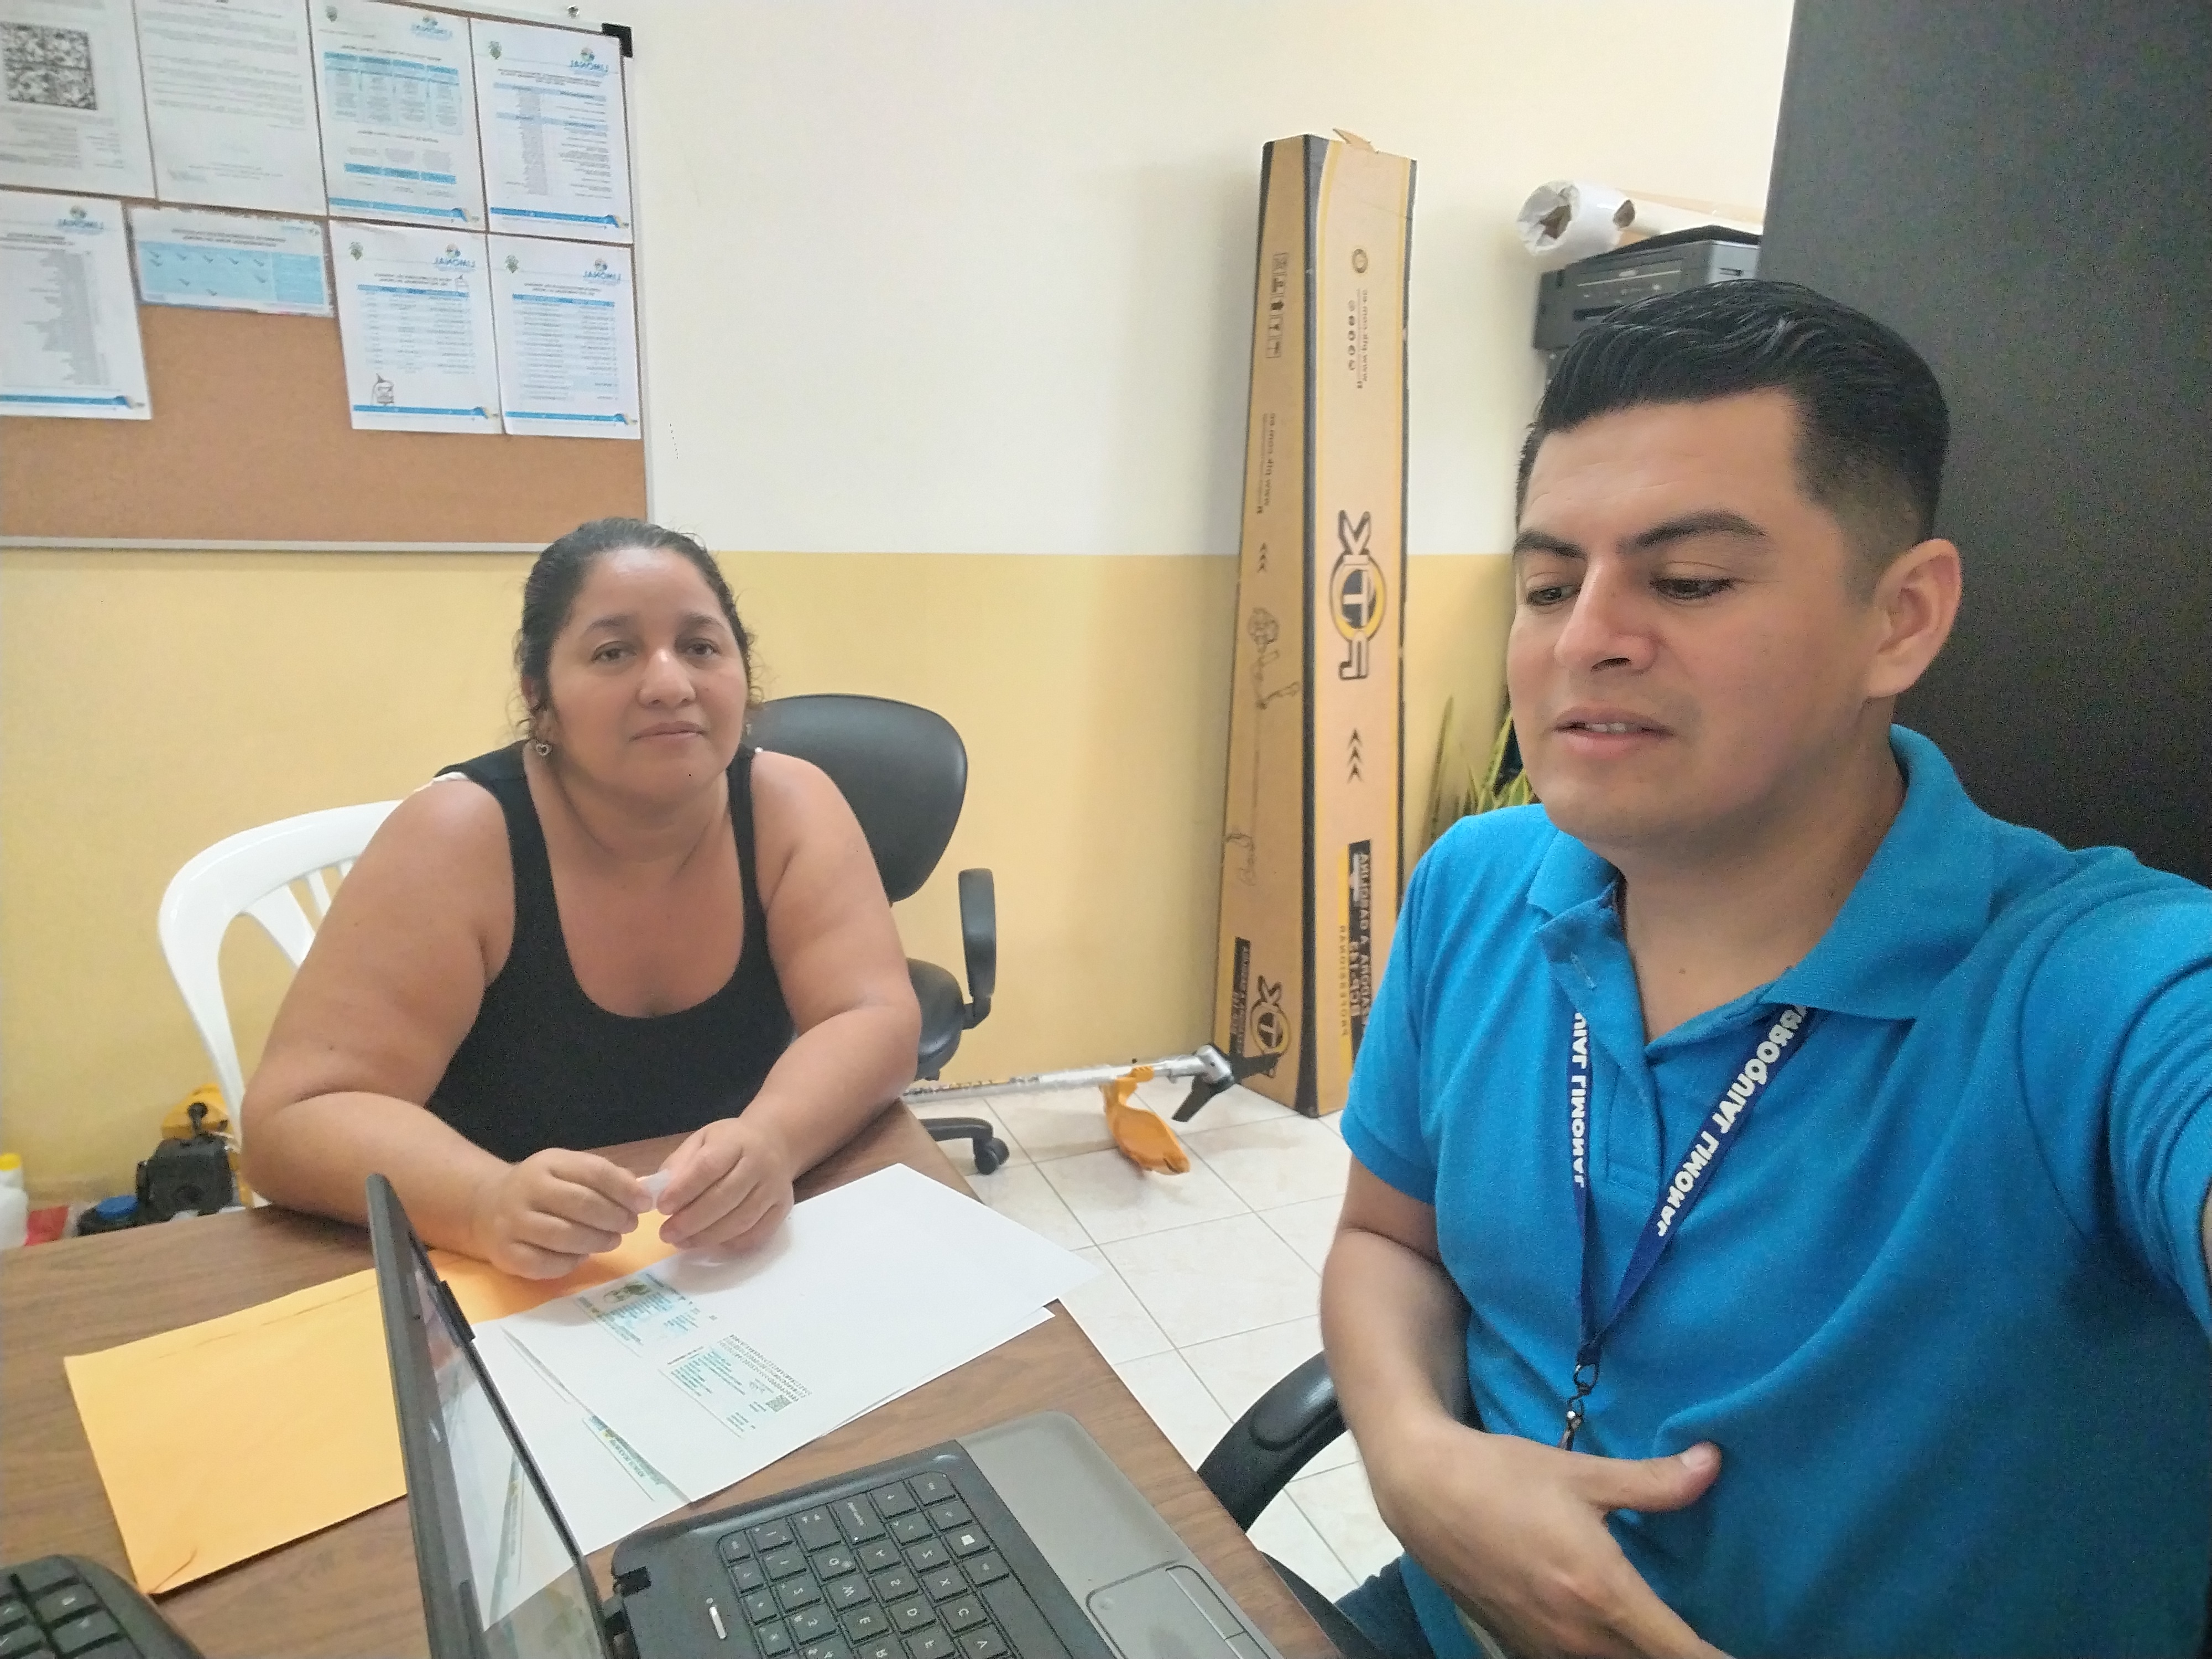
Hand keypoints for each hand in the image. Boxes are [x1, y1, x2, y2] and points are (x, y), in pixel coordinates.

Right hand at [469, 1148, 648, 1278]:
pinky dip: (573, 1262)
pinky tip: (582, 1254)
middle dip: (615, 1217)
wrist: (486, 1207)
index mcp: (548, 1163)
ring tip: (612, 1240)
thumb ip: (602, 1177)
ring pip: (566, 1236)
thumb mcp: (567, 1170)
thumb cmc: (541, 1189)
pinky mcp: (507, 1255)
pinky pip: (549, 1264)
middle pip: (582, 1205)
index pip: (594, 1172)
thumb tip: (642, 1192)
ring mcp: (513, 1223)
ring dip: (598, 1241)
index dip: (624, 1189)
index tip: (645, 1203)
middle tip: (630, 1225)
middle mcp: (527, 1190)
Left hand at [655, 1115, 795, 1250]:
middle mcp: (760, 1164)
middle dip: (692, 1220)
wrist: (775, 1141)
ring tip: (681, 1241)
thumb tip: (658, 1194)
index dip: (684, 1189)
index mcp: (736, 1141)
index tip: (661, 1207)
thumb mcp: (702, 1140)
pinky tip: (710, 1243)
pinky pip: (756, 1234)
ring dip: (707, 1236)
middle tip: (666, 1233)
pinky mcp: (782, 1208)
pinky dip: (731, 1243)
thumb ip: (679, 1164)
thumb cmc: (730, 1143)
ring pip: (741, 1220)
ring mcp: (774, 1188)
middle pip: (725, 1197)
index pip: (709, 1166)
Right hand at [1366, 1415, 1728, 1658]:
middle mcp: (1578, 1637)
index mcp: (1603, 1595)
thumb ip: (1654, 1481)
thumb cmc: (1504, 1476)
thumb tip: (1713, 1463)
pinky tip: (1609, 1635)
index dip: (1720, 1658)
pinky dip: (1603, 1656)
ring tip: (1662, 1635)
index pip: (1684, 1654)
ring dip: (1641, 1654)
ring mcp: (1545, 1649)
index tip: (1743, 1648)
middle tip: (1704, 1638)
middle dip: (1683, 1654)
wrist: (1422, 1490)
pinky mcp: (1519, 1648)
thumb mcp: (1582, 1474)